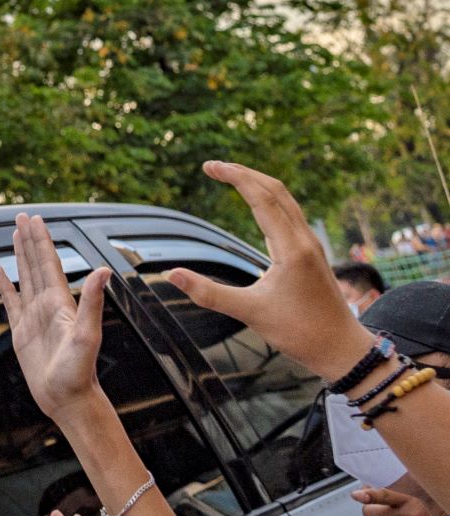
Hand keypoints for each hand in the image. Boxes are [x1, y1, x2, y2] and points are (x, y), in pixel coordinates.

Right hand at [0, 215, 113, 420]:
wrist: (68, 400)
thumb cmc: (80, 373)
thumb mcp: (87, 336)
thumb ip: (93, 302)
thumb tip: (103, 270)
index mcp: (61, 302)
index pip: (49, 263)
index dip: (41, 240)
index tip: (34, 219)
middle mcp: (48, 304)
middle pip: (36, 264)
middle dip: (29, 240)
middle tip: (21, 217)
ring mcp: (34, 316)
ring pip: (25, 278)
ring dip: (19, 256)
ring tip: (14, 236)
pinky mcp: (21, 331)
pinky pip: (10, 301)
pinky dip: (4, 285)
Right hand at [165, 161, 372, 380]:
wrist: (342, 349)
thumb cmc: (301, 333)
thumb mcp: (250, 313)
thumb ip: (209, 292)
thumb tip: (172, 275)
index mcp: (292, 249)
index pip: (262, 199)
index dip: (235, 177)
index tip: (209, 166)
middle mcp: (305, 240)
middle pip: (276, 191)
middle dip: (244, 173)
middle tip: (213, 166)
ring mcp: (311, 246)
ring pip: (286, 201)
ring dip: (258, 184)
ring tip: (232, 177)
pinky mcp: (311, 254)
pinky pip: (290, 215)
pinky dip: (270, 201)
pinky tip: (257, 206)